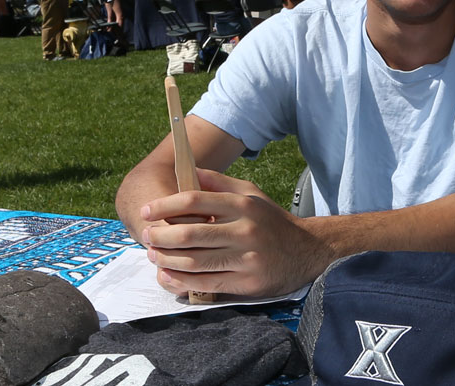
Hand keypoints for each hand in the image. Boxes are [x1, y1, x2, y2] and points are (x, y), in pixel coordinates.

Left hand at [140, 169, 334, 296]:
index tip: (147, 211)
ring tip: (153, 255)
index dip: (164, 205)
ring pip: (193, 261)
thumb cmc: (272, 222)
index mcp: (243, 205)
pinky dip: (180, 281)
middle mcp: (245, 230)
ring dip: (165, 259)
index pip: (195, 201)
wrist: (308, 251)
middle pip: (189, 233)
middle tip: (146, 236)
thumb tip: (189, 172)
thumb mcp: (252, 195)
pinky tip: (167, 276)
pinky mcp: (247, 282)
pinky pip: (204, 283)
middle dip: (159, 236)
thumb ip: (220, 183)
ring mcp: (246, 258)